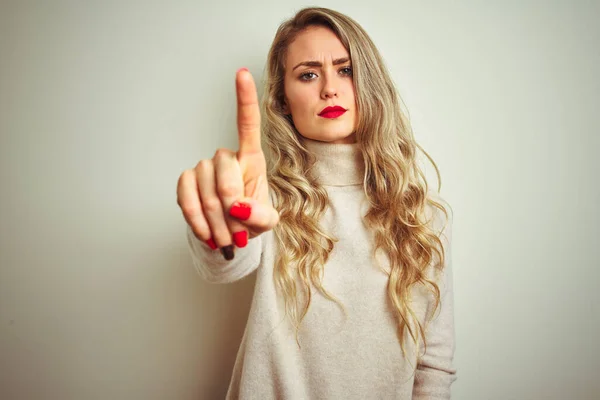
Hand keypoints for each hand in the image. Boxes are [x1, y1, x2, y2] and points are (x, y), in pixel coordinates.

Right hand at [177, 68, 279, 259]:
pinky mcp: (186, 182)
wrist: (228, 236)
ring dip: (217, 221)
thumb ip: (261, 216)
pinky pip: (186, 197)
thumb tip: (237, 206)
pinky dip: (197, 219)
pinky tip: (207, 233)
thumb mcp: (267, 222)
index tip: (243, 73)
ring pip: (206, 189)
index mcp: (251, 159)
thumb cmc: (250, 221)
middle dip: (231, 205)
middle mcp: (226, 159)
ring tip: (226, 238)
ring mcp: (203, 169)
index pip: (247, 124)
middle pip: (224, 170)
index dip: (244, 99)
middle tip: (238, 234)